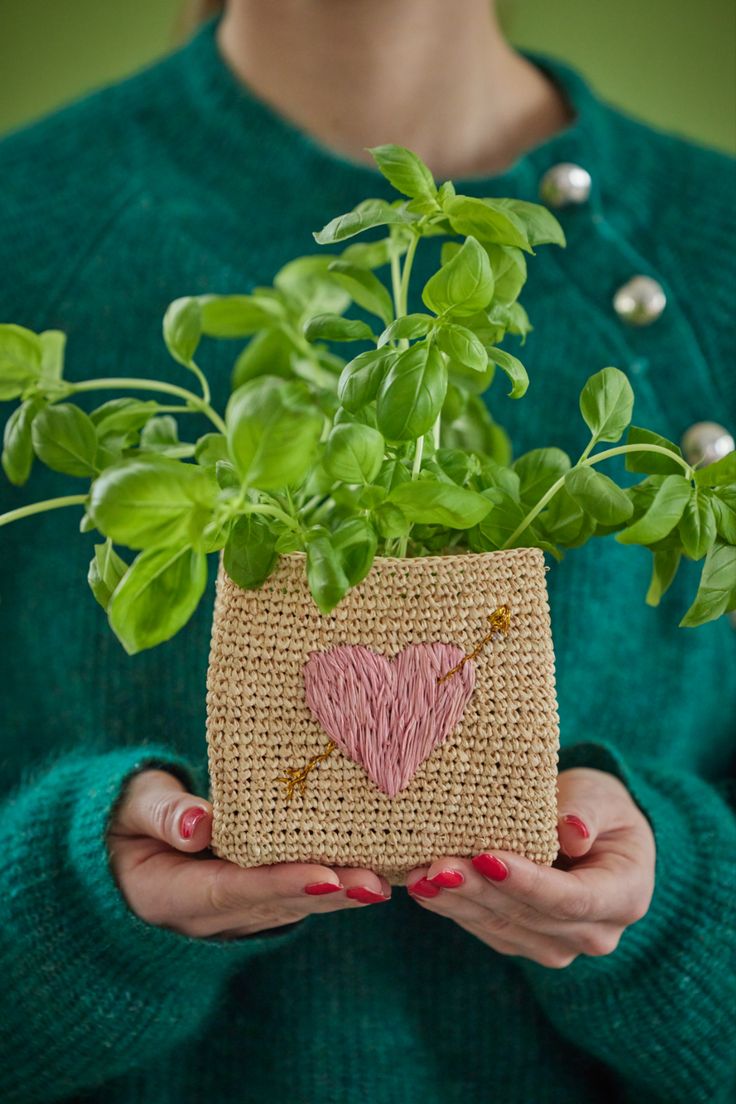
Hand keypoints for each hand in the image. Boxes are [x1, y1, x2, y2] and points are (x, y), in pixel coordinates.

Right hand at [108, 769, 390, 938]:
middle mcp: (212, 912)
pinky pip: (296, 890)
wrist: (116, 851)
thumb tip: (200, 823)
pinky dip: (334, 880)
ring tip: (387, 877)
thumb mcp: (131, 811)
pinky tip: (374, 865)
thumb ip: (162, 816)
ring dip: (341, 892)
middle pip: (277, 904)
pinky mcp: (253, 895)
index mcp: (174, 893)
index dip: (282, 885)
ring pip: (294, 903)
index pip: (235, 889)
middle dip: (329, 893)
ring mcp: (235, 908)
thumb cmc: (121, 821)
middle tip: (377, 883)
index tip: (325, 878)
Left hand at [404, 767, 654, 967]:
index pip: (572, 899)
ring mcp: (559, 945)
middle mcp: (595, 934)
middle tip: (438, 867)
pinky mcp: (525, 943)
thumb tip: (571, 832)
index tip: (487, 857)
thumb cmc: (598, 806)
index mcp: (625, 896)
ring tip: (421, 878)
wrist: (592, 829)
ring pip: (502, 928)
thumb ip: (586, 812)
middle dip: (479, 891)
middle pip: (530, 917)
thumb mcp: (600, 795)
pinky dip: (454, 908)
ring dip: (458, 903)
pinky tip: (424, 889)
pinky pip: (486, 929)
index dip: (528, 882)